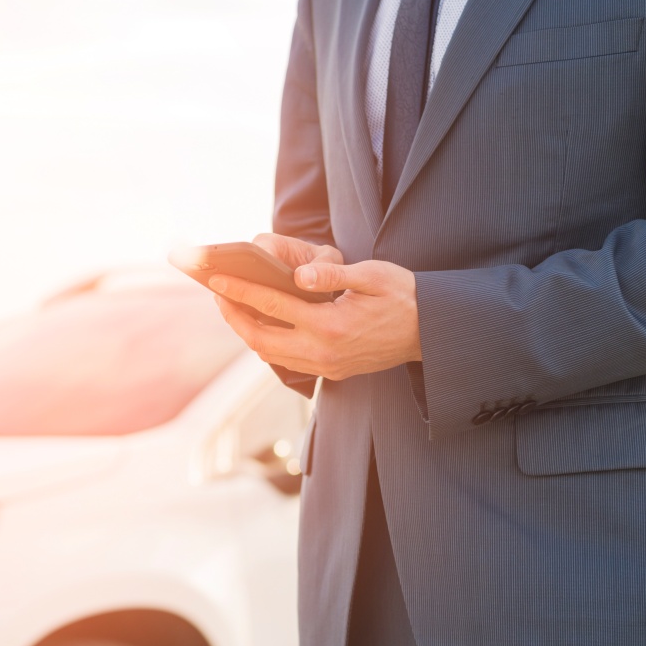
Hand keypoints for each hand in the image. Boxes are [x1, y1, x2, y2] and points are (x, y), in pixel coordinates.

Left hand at [210, 233, 421, 378]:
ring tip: (234, 307)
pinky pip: (287, 362)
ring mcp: (325, 366)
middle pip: (260, 338)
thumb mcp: (372, 275)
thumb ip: (333, 274)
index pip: (271, 305)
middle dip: (233, 315)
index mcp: (330, 325)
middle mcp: (322, 351)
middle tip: (217, 294)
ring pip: (270, 355)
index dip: (239, 290)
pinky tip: (262, 325)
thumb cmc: (403, 296)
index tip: (215, 279)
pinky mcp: (330, 372)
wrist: (430, 332)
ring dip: (248, 332)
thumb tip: (298, 273)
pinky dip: (268, 345)